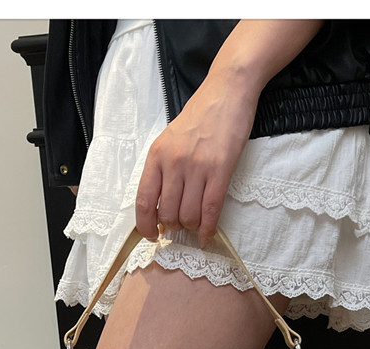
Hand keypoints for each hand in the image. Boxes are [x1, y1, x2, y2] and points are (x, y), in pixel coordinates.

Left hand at [135, 20, 324, 247]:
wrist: (226, 91)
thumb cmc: (199, 117)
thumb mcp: (169, 140)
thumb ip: (162, 169)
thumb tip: (159, 206)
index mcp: (156, 156)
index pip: (143, 201)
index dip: (144, 225)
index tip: (151, 234)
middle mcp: (173, 163)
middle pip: (168, 213)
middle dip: (174, 226)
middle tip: (181, 224)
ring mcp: (197, 167)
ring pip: (188, 216)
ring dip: (192, 226)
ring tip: (196, 222)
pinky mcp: (220, 170)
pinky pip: (210, 211)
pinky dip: (208, 229)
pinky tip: (207, 236)